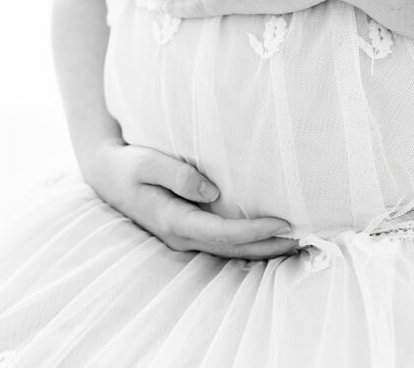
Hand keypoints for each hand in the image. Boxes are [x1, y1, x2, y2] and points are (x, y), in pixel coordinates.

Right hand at [79, 140, 299, 259]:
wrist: (106, 174)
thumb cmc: (127, 164)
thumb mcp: (145, 162)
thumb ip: (177, 175)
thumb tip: (212, 191)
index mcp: (173, 221)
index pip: (222, 233)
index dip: (255, 231)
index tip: (284, 221)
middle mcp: (181, 236)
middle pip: (234, 249)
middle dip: (270, 247)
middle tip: (307, 239)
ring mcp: (185, 237)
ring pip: (231, 251)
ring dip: (264, 249)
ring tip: (299, 242)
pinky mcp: (190, 230)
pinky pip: (224, 242)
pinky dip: (249, 242)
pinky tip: (271, 236)